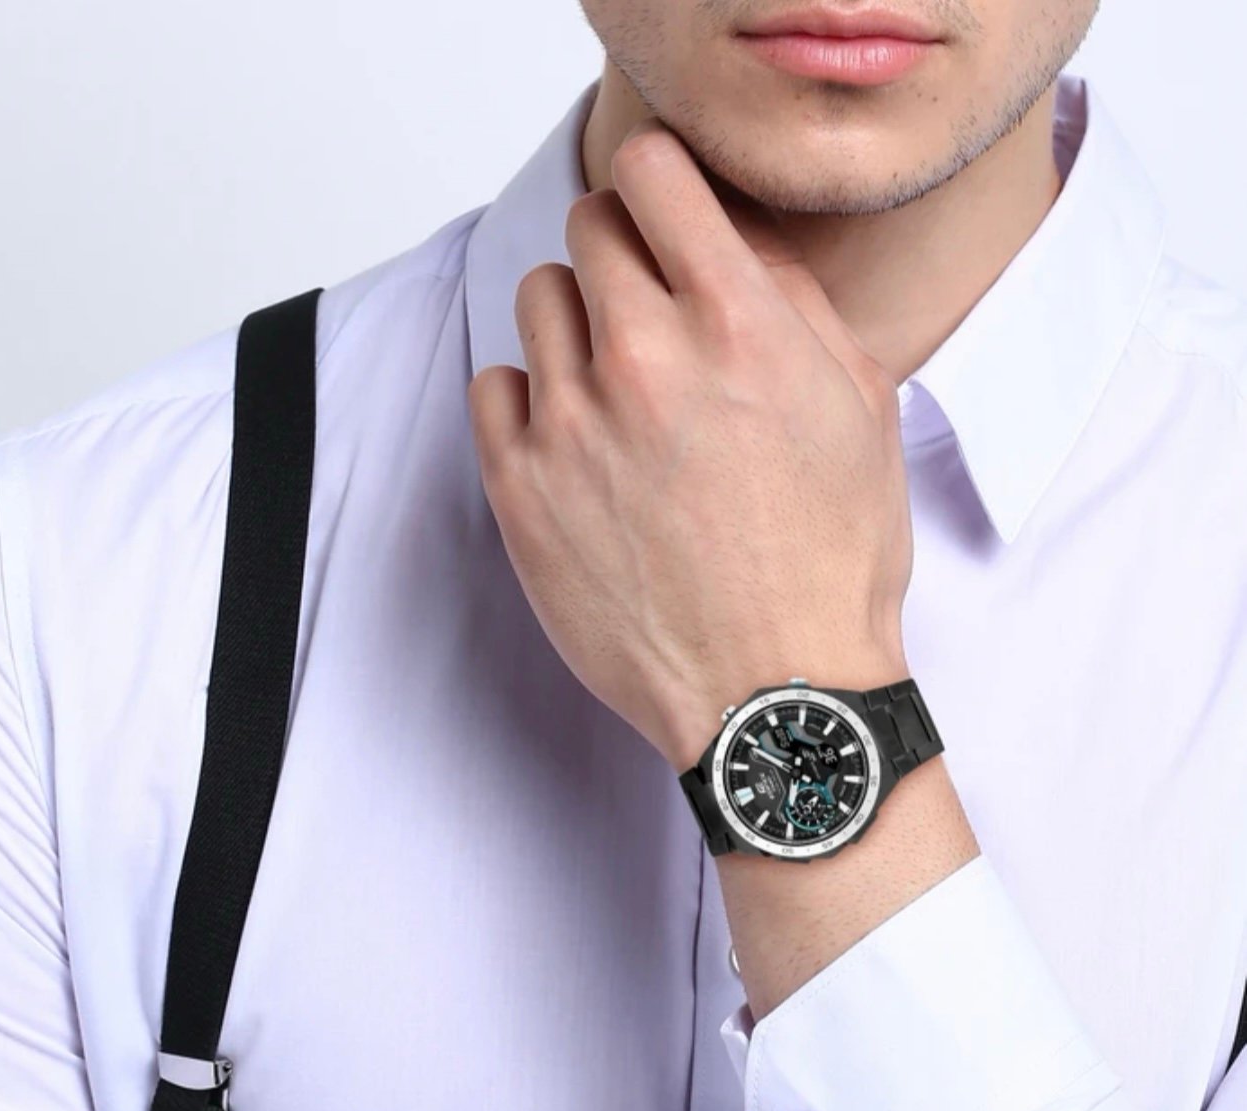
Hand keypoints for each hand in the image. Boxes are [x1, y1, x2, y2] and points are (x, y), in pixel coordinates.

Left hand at [466, 117, 914, 772]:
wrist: (771, 690)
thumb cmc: (829, 566)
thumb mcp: (862, 413)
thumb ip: (797, 304)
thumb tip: (737, 240)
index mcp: (739, 324)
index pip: (654, 172)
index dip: (661, 183)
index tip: (664, 211)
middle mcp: (645, 358)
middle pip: (590, 227)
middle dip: (623, 253)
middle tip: (651, 312)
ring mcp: (572, 424)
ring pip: (539, 299)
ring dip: (576, 322)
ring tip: (616, 385)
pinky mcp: (520, 488)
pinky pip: (495, 386)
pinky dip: (529, 396)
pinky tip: (574, 438)